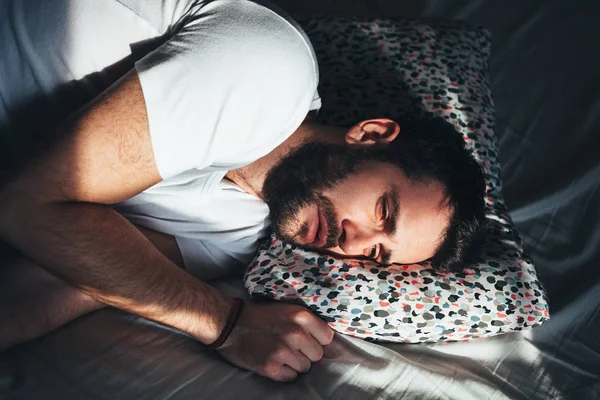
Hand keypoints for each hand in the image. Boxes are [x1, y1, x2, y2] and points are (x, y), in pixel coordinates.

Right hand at [216, 301, 333, 381]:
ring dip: (294, 363)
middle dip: (306, 353)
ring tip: (279, 352)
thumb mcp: (286, 309)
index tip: (307, 339)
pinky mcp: (271, 367)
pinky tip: (272, 361)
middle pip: (317, 355)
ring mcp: (283, 351)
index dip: (317, 340)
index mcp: (300, 316)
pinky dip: (283, 372)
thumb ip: (305, 322)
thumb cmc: (258, 315)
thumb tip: (324, 338)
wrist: (229, 323)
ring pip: (304, 367)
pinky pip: (290, 377)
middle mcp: (295, 333)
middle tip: (290, 346)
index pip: (327, 337)